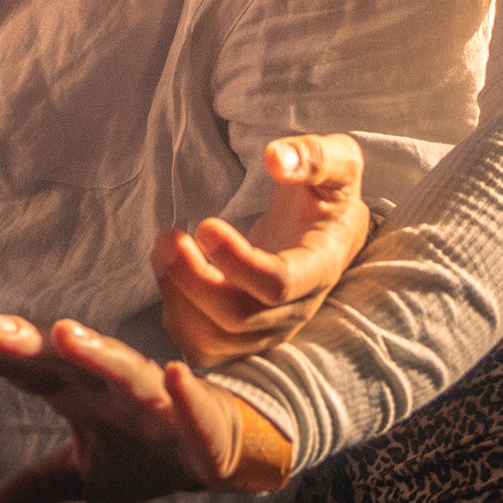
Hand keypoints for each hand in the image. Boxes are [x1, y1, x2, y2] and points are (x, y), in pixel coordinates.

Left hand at [0, 316, 290, 502]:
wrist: (220, 449)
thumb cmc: (144, 446)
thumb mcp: (80, 472)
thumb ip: (33, 486)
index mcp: (79, 388)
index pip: (24, 367)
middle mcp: (113, 383)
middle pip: (66, 358)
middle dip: (31, 343)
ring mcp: (157, 398)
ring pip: (125, 371)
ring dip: (99, 352)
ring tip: (68, 335)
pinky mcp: (198, 419)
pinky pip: (191, 405)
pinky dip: (184, 392)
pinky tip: (175, 375)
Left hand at [157, 135, 369, 364]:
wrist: (326, 228)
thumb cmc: (326, 192)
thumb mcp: (337, 161)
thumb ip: (312, 156)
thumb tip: (276, 158)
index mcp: (319, 267)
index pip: (278, 285)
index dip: (236, 262)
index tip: (205, 225)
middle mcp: (295, 310)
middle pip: (238, 318)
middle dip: (192, 281)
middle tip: (168, 238)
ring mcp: (267, 330)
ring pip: (213, 340)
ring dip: (177, 297)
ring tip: (165, 247)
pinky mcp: (242, 337)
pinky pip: (202, 346)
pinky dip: (176, 313)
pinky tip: (171, 271)